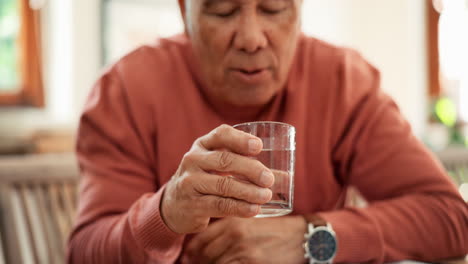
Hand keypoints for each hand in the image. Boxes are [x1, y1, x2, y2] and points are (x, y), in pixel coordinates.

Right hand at [161, 125, 274, 233]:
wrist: (173, 205)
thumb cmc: (205, 179)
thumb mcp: (218, 166)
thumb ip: (246, 166)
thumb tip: (286, 176)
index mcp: (202, 145)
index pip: (221, 134)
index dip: (240, 139)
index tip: (258, 146)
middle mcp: (193, 160)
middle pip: (225, 160)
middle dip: (251, 169)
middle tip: (270, 179)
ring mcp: (190, 182)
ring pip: (223, 184)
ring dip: (248, 191)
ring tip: (266, 195)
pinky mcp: (192, 204)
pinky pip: (219, 205)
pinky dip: (239, 208)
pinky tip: (254, 210)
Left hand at [184, 216, 307, 263]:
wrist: (303, 237)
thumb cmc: (277, 229)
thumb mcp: (251, 222)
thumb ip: (232, 228)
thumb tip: (210, 242)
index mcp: (233, 223)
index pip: (202, 239)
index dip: (193, 251)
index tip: (191, 256)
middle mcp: (235, 236)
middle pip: (206, 254)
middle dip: (201, 262)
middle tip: (198, 263)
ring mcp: (244, 252)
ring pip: (216, 263)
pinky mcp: (253, 263)